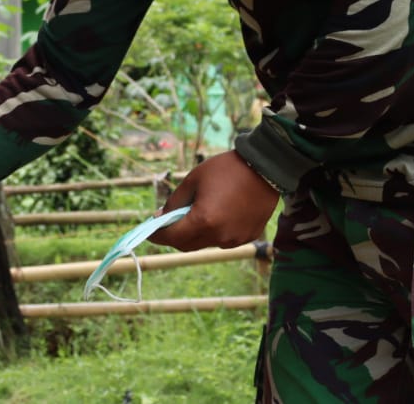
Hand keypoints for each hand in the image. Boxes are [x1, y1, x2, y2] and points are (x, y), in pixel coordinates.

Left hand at [147, 151, 278, 251]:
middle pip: (187, 245)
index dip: (157, 236)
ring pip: (205, 243)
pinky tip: (214, 215)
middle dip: (173, 237)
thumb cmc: (225, 170)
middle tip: (166, 224)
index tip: (148, 232)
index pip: (172, 238)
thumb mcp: (192, 181)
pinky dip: (212, 232)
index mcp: (204, 221)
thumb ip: (174, 203)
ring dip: (194, 234)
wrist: (264, 169)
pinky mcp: (248, 237)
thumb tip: (161, 218)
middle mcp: (220, 236)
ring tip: (192, 215)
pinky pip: (223, 240)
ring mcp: (236, 239)